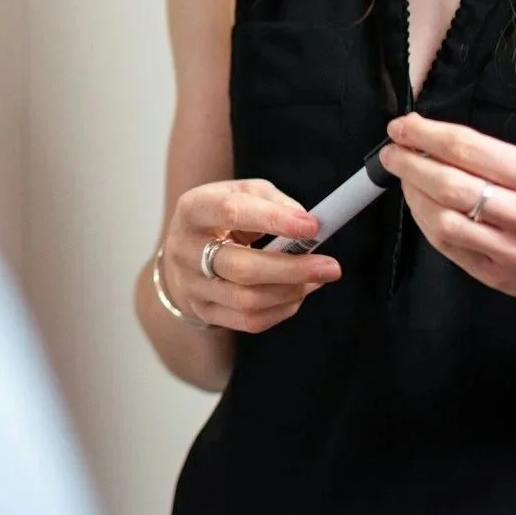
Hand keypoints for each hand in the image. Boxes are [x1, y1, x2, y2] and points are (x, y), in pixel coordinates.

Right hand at [162, 179, 341, 333]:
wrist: (184, 250)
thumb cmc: (221, 217)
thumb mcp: (242, 192)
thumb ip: (274, 202)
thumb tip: (306, 223)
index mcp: (193, 209)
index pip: (231, 212)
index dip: (274, 220)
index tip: (312, 226)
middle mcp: (184, 249)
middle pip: (241, 268)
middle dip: (292, 269)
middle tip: (331, 266)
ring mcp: (191, 285)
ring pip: (247, 300)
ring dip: (291, 291)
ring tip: (318, 278)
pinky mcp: (203, 311)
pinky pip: (249, 321)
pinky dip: (282, 309)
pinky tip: (297, 294)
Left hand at [379, 113, 515, 323]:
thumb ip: (492, 158)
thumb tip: (435, 141)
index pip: (469, 149)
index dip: (426, 135)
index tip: (403, 126)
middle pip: (450, 185)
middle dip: (410, 164)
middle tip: (393, 151)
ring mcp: (510, 251)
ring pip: (443, 221)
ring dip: (413, 196)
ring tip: (405, 179)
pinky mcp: (496, 277)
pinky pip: (448, 248)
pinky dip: (426, 223)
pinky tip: (421, 207)